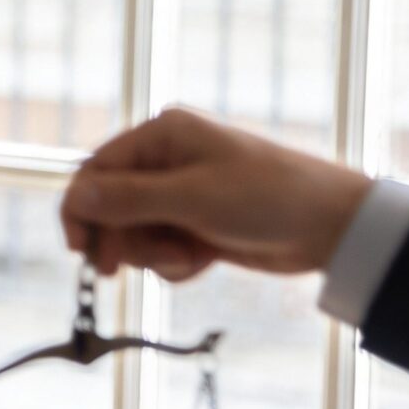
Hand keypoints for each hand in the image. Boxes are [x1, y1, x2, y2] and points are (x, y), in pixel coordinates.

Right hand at [60, 108, 371, 282]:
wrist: (333, 227)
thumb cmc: (268, 197)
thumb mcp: (192, 198)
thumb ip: (128, 199)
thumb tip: (76, 197)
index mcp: (162, 136)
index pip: (95, 172)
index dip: (81, 210)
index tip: (80, 249)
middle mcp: (166, 162)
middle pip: (110, 208)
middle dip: (121, 239)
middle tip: (119, 271)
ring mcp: (181, 195)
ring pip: (134, 233)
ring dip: (152, 254)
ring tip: (187, 258)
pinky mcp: (196, 224)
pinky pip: (161, 248)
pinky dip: (174, 262)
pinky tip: (203, 260)